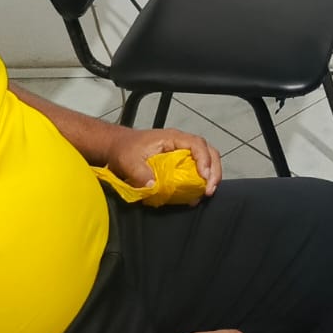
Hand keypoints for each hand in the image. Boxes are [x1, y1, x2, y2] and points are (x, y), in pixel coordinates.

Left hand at [107, 125, 223, 196]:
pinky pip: (196, 169)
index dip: (204, 160)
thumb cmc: (124, 149)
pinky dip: (200, 182)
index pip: (197, 144)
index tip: (204, 177)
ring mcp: (182, 153)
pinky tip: (195, 195)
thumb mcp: (128, 160)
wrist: (118, 146)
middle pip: (209, 151)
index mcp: (172, 138)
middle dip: (214, 170)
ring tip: (206, 193)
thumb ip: (140, 173)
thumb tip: (154, 186)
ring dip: (210, 176)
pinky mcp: (179, 163)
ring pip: (206, 159)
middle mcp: (181, 143)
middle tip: (209, 190)